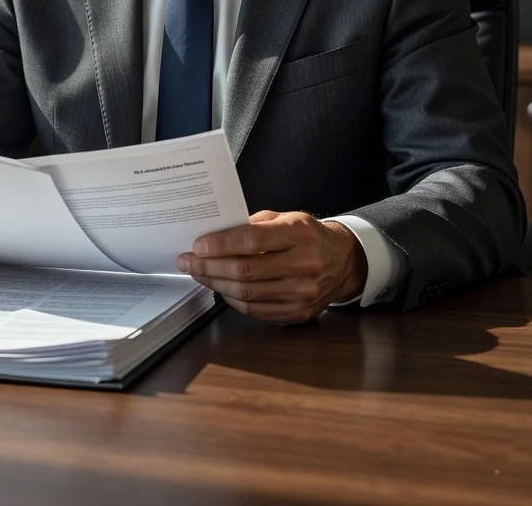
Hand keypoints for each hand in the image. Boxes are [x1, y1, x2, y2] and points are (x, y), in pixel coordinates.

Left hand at [175, 210, 367, 323]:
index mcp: (300, 234)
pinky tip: (220, 287)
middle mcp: (304, 265)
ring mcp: (303, 293)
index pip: (253, 241)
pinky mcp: (299, 313)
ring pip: (247, 293)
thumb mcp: (287, 217)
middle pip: (246, 271)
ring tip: (198, 274)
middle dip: (209, 267)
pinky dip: (232, 299)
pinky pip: (256, 310)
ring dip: (216, 284)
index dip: (221, 245)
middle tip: (187, 262)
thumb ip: (253, 225)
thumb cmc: (308, 235)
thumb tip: (215, 234)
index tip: (198, 245)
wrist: (344, 262)